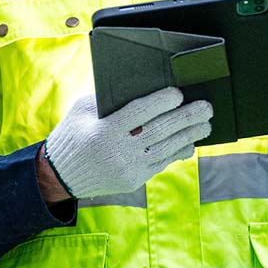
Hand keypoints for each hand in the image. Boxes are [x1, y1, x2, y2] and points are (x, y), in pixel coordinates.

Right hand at [42, 87, 212, 204]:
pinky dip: (178, 151)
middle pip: (161, 130)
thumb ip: (108, 100)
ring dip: (189, 135)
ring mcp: (129, 168)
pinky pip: (162, 163)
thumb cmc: (72, 134)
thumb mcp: (82, 110)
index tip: (178, 93)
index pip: (141, 112)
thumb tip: (140, 86)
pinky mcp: (134, 180)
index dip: (163, 101)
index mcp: (105, 130)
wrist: (61, 175)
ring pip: (167, 148)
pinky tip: (190, 142)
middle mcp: (119, 151)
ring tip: (205, 124)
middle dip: (187, 117)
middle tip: (206, 107)